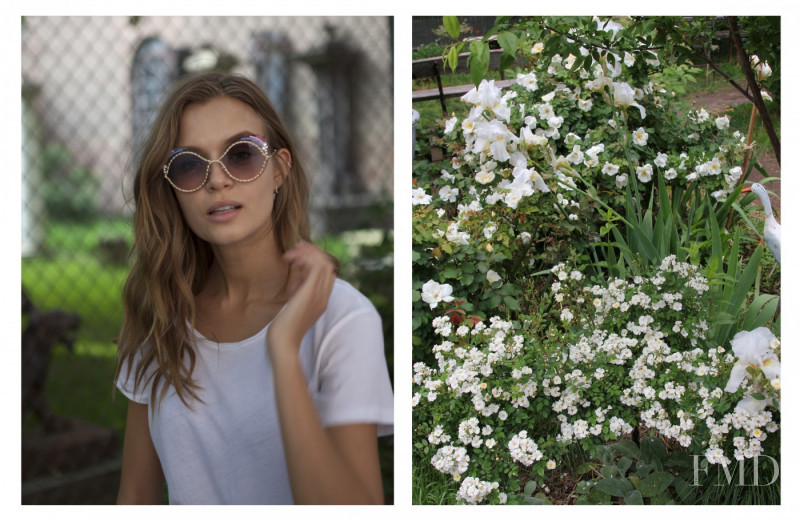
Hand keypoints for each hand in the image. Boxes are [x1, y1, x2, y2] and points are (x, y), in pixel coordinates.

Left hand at [267, 242, 335, 360]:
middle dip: (310, 253)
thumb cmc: (283, 329)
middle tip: (292, 252)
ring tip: (290, 255)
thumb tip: (298, 276)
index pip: (326, 272)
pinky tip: (291, 260)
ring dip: (307, 253)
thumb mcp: (293, 305)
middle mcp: (323, 296)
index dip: (313, 260)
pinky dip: (305, 258)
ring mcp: (319, 294)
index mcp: (321, 299)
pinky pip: (316, 266)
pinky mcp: (310, 293)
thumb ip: (298, 290)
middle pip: (327, 264)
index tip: (295, 258)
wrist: (283, 344)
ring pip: (324, 262)